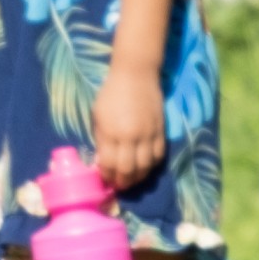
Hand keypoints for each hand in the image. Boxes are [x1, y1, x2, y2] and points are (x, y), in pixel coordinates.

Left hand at [90, 52, 166, 192]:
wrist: (136, 74)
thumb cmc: (111, 93)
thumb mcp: (98, 115)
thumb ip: (101, 139)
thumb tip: (103, 161)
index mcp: (111, 132)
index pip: (109, 164)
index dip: (107, 176)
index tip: (105, 179)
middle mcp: (130, 136)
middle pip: (128, 170)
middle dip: (122, 182)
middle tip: (119, 185)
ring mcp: (148, 134)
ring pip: (145, 166)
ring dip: (138, 177)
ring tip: (132, 180)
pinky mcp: (160, 130)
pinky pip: (158, 155)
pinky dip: (152, 165)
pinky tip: (145, 167)